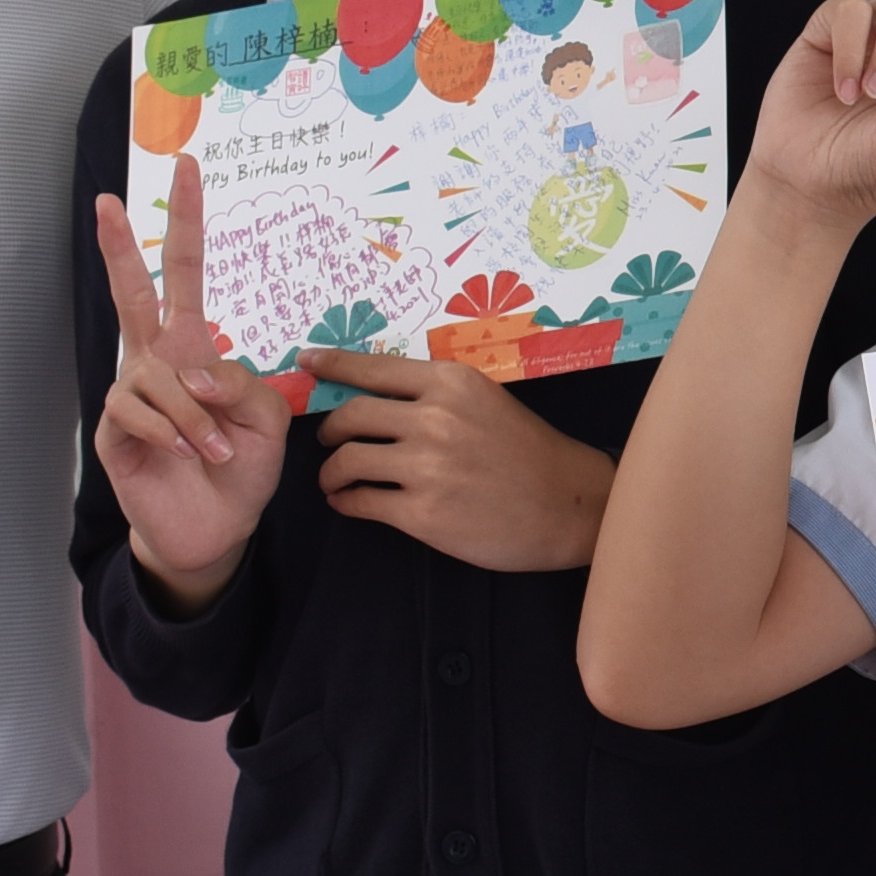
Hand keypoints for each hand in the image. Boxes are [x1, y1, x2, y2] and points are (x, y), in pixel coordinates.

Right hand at [90, 162, 285, 608]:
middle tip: (104, 199)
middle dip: (118, 246)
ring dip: (194, 416)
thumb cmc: (240, 466)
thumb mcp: (266, 418)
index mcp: (193, 345)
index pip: (187, 273)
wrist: (215, 527)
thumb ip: (244, 384)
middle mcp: (154, 359)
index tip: (188, 169)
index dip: (187, 222)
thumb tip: (200, 375)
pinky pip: (139, 412)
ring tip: (215, 451)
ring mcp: (128, 392)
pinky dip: (172, 433)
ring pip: (156, 378)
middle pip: (132, 292)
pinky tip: (185, 454)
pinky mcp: (111, 429)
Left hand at [304, 350, 614, 570]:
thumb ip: (437, 396)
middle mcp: (435, 419)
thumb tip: (376, 397)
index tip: (306, 361)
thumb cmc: (530, 454)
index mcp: (452, 383)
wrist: (569, 506)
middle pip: (350, 415)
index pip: (373, 368)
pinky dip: (345, 501)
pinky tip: (349, 503)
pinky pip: (361, 501)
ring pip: (348, 460)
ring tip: (335, 480)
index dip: (331, 364)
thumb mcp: (487, 403)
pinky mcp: (424, 514)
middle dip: (329, 430)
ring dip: (331, 472)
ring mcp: (428, 468)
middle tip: (329, 442)